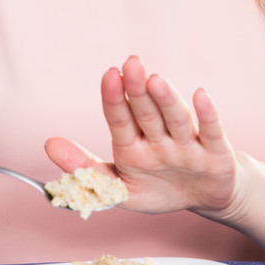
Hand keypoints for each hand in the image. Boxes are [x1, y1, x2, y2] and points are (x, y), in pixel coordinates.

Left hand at [47, 56, 242, 216]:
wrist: (206, 199)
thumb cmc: (160, 189)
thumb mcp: (120, 190)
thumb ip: (86, 169)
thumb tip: (48, 144)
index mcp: (132, 146)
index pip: (120, 119)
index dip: (114, 98)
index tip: (108, 75)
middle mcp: (159, 139)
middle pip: (146, 113)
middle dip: (137, 90)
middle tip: (130, 64)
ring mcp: (187, 144)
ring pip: (174, 119)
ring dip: (166, 99)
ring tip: (155, 80)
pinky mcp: (215, 153)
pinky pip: (210, 133)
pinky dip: (206, 115)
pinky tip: (200, 95)